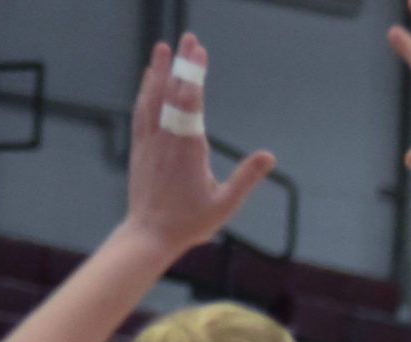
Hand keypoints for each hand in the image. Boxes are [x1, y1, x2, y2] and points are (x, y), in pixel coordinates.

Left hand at [125, 33, 275, 253]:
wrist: (150, 234)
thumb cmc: (190, 223)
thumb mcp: (225, 204)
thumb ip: (246, 177)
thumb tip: (270, 157)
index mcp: (188, 150)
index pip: (191, 102)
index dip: (194, 74)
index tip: (199, 52)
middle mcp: (166, 140)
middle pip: (173, 93)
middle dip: (182, 64)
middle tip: (189, 39)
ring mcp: (150, 142)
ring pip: (153, 98)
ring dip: (159, 70)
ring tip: (164, 48)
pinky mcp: (140, 148)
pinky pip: (142, 111)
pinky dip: (146, 91)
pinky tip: (149, 78)